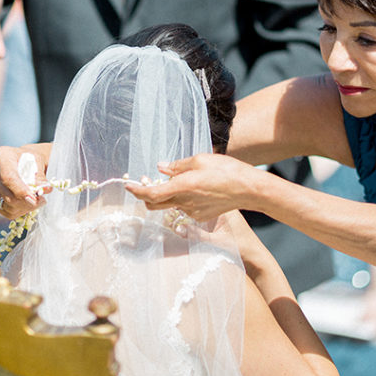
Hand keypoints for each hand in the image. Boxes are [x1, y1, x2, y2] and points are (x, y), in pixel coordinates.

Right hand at [0, 143, 51, 218]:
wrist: (25, 162)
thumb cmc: (33, 160)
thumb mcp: (40, 161)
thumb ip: (41, 176)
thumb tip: (45, 189)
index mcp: (3, 155)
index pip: (9, 177)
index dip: (21, 191)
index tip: (34, 199)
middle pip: (7, 195)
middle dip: (26, 202)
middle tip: (42, 200)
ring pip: (7, 205)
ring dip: (25, 207)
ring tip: (37, 200)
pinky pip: (5, 212)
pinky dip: (19, 211)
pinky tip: (28, 204)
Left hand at [126, 153, 260, 221]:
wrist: (248, 189)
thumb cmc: (226, 170)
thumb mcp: (200, 160)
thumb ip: (177, 165)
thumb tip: (161, 167)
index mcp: (182, 186)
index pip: (151, 193)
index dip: (136, 191)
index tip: (128, 186)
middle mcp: (185, 202)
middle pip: (155, 205)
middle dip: (146, 196)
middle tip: (148, 182)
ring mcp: (193, 211)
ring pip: (170, 205)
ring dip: (167, 196)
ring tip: (178, 181)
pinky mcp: (201, 216)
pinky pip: (184, 208)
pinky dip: (182, 199)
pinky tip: (196, 188)